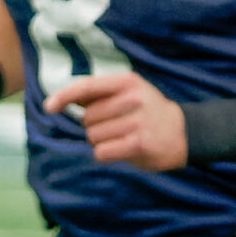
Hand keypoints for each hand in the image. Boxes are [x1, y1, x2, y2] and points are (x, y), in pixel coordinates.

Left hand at [46, 71, 187, 170]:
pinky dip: (105, 154)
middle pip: (88, 118)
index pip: (86, 87)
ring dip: (101, 142)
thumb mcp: (131, 92)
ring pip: (94, 137)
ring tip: (122, 139)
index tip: (49, 107)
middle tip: (116, 128)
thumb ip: (101, 94)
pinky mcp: (139, 144)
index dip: (64, 97)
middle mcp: (132, 99)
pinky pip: (103, 152)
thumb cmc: (151, 112)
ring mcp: (136, 122)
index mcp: (127, 82)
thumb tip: (66, 98)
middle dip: (94, 127)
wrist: (186, 133)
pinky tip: (120, 151)